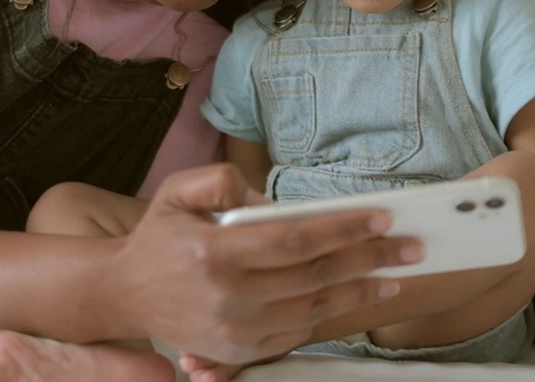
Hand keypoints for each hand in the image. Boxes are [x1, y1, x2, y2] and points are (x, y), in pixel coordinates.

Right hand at [108, 163, 416, 364]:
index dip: (342, 230)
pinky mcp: (238, 351)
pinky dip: (328, 315)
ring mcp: (234, 330)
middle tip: (409, 247)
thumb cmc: (159, 237)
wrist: (125, 294)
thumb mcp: (176, 191)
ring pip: (312, 310)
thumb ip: (221, 182)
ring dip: (359, 292)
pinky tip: (352, 297)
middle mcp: (226, 297)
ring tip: (392, 275)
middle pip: (314, 277)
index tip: (380, 219)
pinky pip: (295, 332)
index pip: (293, 241)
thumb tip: (272, 202)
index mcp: (213, 253)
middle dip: (368, 259)